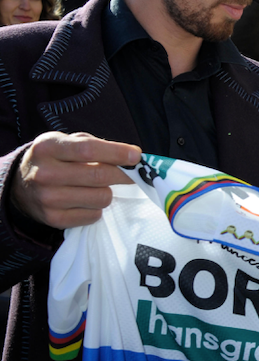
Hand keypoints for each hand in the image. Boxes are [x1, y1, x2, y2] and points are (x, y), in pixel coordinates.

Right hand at [13, 132, 140, 228]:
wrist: (21, 186)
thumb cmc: (54, 159)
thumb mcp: (66, 142)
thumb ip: (96, 145)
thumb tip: (132, 157)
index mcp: (48, 147)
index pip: (88, 150)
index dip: (117, 153)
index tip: (136, 156)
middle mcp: (45, 173)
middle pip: (99, 176)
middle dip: (123, 174)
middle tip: (132, 173)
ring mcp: (48, 198)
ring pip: (101, 197)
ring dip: (107, 192)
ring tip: (96, 187)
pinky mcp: (54, 219)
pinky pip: (94, 215)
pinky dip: (97, 208)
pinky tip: (85, 200)